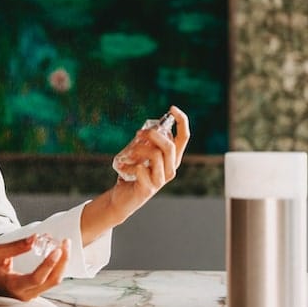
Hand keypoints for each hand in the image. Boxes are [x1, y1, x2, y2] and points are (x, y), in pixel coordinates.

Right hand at [0, 235, 70, 300]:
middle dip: (62, 261)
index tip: (57, 250)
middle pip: (52, 281)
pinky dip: (57, 266)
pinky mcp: (36, 291)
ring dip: (62, 263)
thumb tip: (35, 238)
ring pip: (54, 281)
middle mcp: (25, 294)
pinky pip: (52, 280)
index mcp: (14, 285)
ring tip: (63, 245)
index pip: (36, 278)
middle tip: (66, 243)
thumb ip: (16, 246)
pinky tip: (58, 253)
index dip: (49, 264)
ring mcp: (32, 295)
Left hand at [109, 105, 190, 221]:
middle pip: (169, 146)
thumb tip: (146, 129)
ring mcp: (160, 180)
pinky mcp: (148, 188)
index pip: (184, 137)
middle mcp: (170, 169)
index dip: (182, 121)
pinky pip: (142, 169)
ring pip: (156, 156)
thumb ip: (147, 143)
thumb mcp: (142, 155)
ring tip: (128, 153)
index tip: (172, 108)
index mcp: (172, 159)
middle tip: (138, 134)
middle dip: (153, 135)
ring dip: (139, 149)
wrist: (123, 198)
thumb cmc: (133, 174)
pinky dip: (130, 166)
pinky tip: (124, 168)